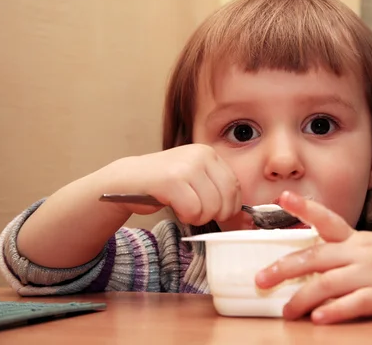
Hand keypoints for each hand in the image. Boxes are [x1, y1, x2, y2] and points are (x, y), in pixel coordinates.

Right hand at [105, 144, 241, 225]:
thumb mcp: (196, 179)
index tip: (218, 213)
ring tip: (184, 208)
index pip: (236, 187)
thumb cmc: (165, 185)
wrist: (127, 180)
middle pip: (227, 198)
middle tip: (198, 213)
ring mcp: (186, 166)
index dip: (230, 207)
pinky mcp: (171, 180)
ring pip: (211, 206)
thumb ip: (218, 188)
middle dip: (215, 214)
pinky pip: (193, 210)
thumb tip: (244, 215)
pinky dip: (186, 216)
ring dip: (198, 216)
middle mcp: (200, 155)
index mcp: (210, 154)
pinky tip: (175, 207)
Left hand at [255, 191, 371, 323]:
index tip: (283, 197)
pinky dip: (335, 310)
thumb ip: (340, 250)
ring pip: (329, 283)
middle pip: (316, 256)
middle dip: (285, 268)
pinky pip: (356, 303)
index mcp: (355, 238)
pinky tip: (319, 318)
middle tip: (261, 279)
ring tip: (286, 310)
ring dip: (303, 297)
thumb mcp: (369, 245)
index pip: (327, 218)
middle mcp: (360, 252)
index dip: (304, 208)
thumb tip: (304, 261)